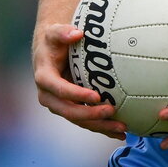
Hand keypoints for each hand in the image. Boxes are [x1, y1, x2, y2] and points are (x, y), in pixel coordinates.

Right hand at [32, 23, 126, 138]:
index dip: (76, 95)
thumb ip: (63, 32)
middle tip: (112, 112)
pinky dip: (103, 127)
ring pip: (80, 120)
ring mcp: (61, 105)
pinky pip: (87, 122)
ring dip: (101, 126)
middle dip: (90, 115)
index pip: (60, 90)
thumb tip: (77, 33)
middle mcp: (50, 96)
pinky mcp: (72, 109)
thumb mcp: (55, 32)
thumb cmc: (56, 39)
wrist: (51, 51)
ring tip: (123, 129)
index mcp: (44, 78)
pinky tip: (121, 133)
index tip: (96, 96)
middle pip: (69, 111)